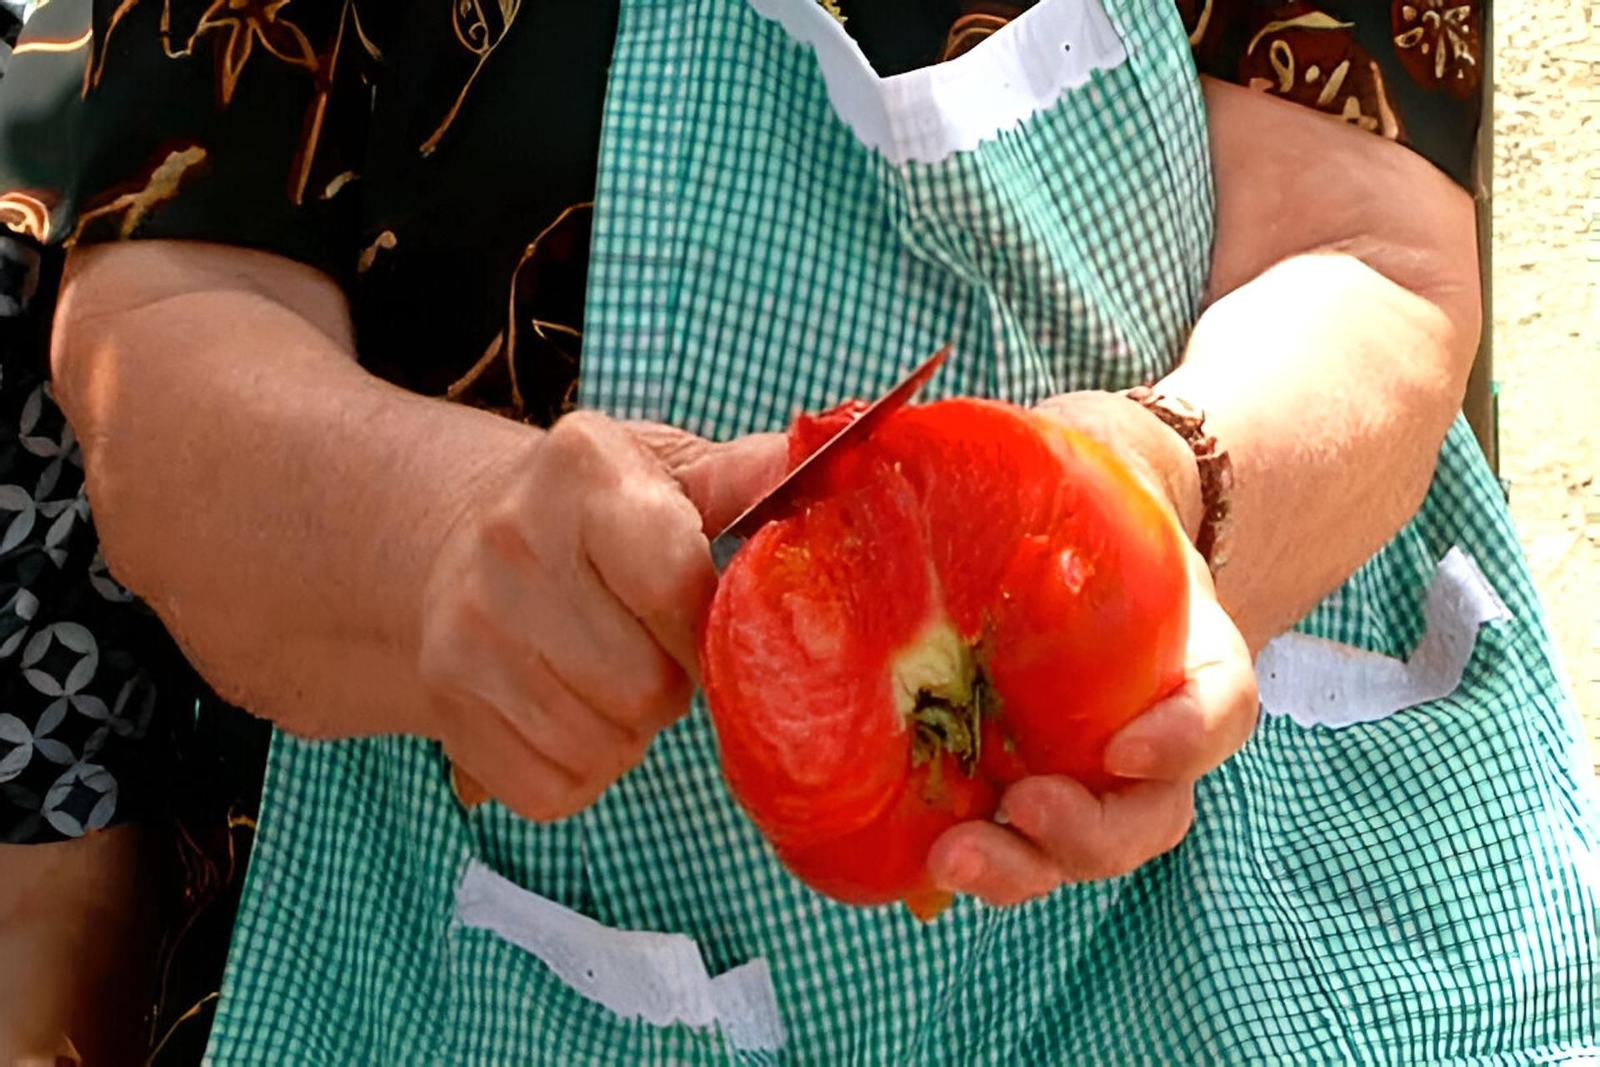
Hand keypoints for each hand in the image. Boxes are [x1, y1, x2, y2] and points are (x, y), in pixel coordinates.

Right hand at [420, 411, 783, 821]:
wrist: (459, 537)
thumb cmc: (595, 511)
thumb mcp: (672, 471)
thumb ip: (754, 478)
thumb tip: (836, 461)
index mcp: (583, 471)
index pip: (672, 582)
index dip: (708, 626)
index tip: (710, 623)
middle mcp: (510, 543)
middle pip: (643, 686)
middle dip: (670, 683)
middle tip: (653, 650)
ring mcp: (465, 628)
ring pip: (601, 745)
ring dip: (627, 732)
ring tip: (609, 675)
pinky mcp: (443, 702)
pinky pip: (552, 790)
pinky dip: (580, 771)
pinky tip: (570, 712)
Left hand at [925, 392, 1257, 905]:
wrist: (1069, 528)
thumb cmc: (1074, 492)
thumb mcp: (1073, 456)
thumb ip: (1026, 446)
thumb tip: (876, 423)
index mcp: (1184, 653)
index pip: (1218, 706)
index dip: (1186, 737)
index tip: (1127, 746)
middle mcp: (1146, 730)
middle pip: (1147, 815)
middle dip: (1089, 834)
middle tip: (1025, 807)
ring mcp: (1082, 773)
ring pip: (1077, 851)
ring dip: (1023, 868)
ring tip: (952, 858)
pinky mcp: (1016, 790)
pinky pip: (1005, 843)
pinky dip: (972, 859)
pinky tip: (912, 855)